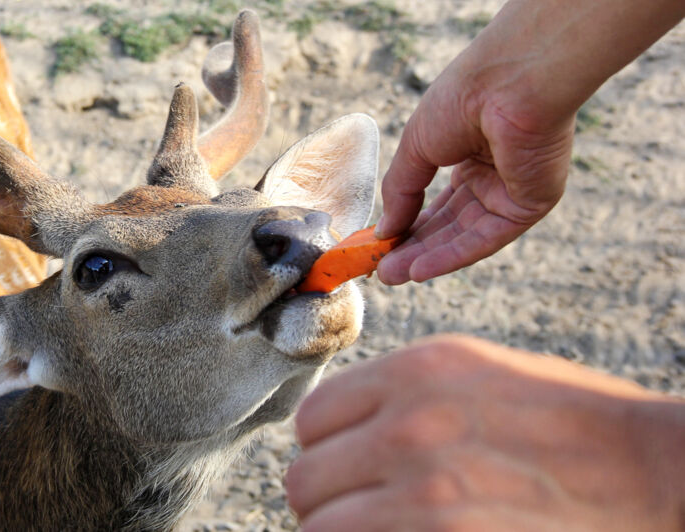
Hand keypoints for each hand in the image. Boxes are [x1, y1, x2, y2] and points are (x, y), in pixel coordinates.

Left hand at [286, 335, 684, 530]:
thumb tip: (335, 427)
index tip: (342, 464)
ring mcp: (427, 493)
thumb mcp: (477, 371)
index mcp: (417, 372)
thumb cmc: (568, 420)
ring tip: (376, 528)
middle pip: (305, 478)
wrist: (652, 470)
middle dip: (325, 497)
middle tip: (356, 507)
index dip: (323, 447)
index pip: (312, 419)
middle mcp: (411, 427)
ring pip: (321, 528)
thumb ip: (398, 391)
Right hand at [373, 73, 572, 284]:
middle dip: (414, 247)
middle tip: (381, 269)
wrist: (509, 82)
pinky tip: (419, 270)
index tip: (381, 243)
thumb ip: (401, 191)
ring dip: (427, 257)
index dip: (409, 223)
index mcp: (471, 153)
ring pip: (465, 235)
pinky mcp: (531, 204)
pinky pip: (487, 238)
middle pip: (450, 223)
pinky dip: (452, 255)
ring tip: (391, 275)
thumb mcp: (416, 146)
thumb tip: (383, 231)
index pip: (439, 201)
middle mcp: (495, 175)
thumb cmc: (464, 98)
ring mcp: (514, 191)